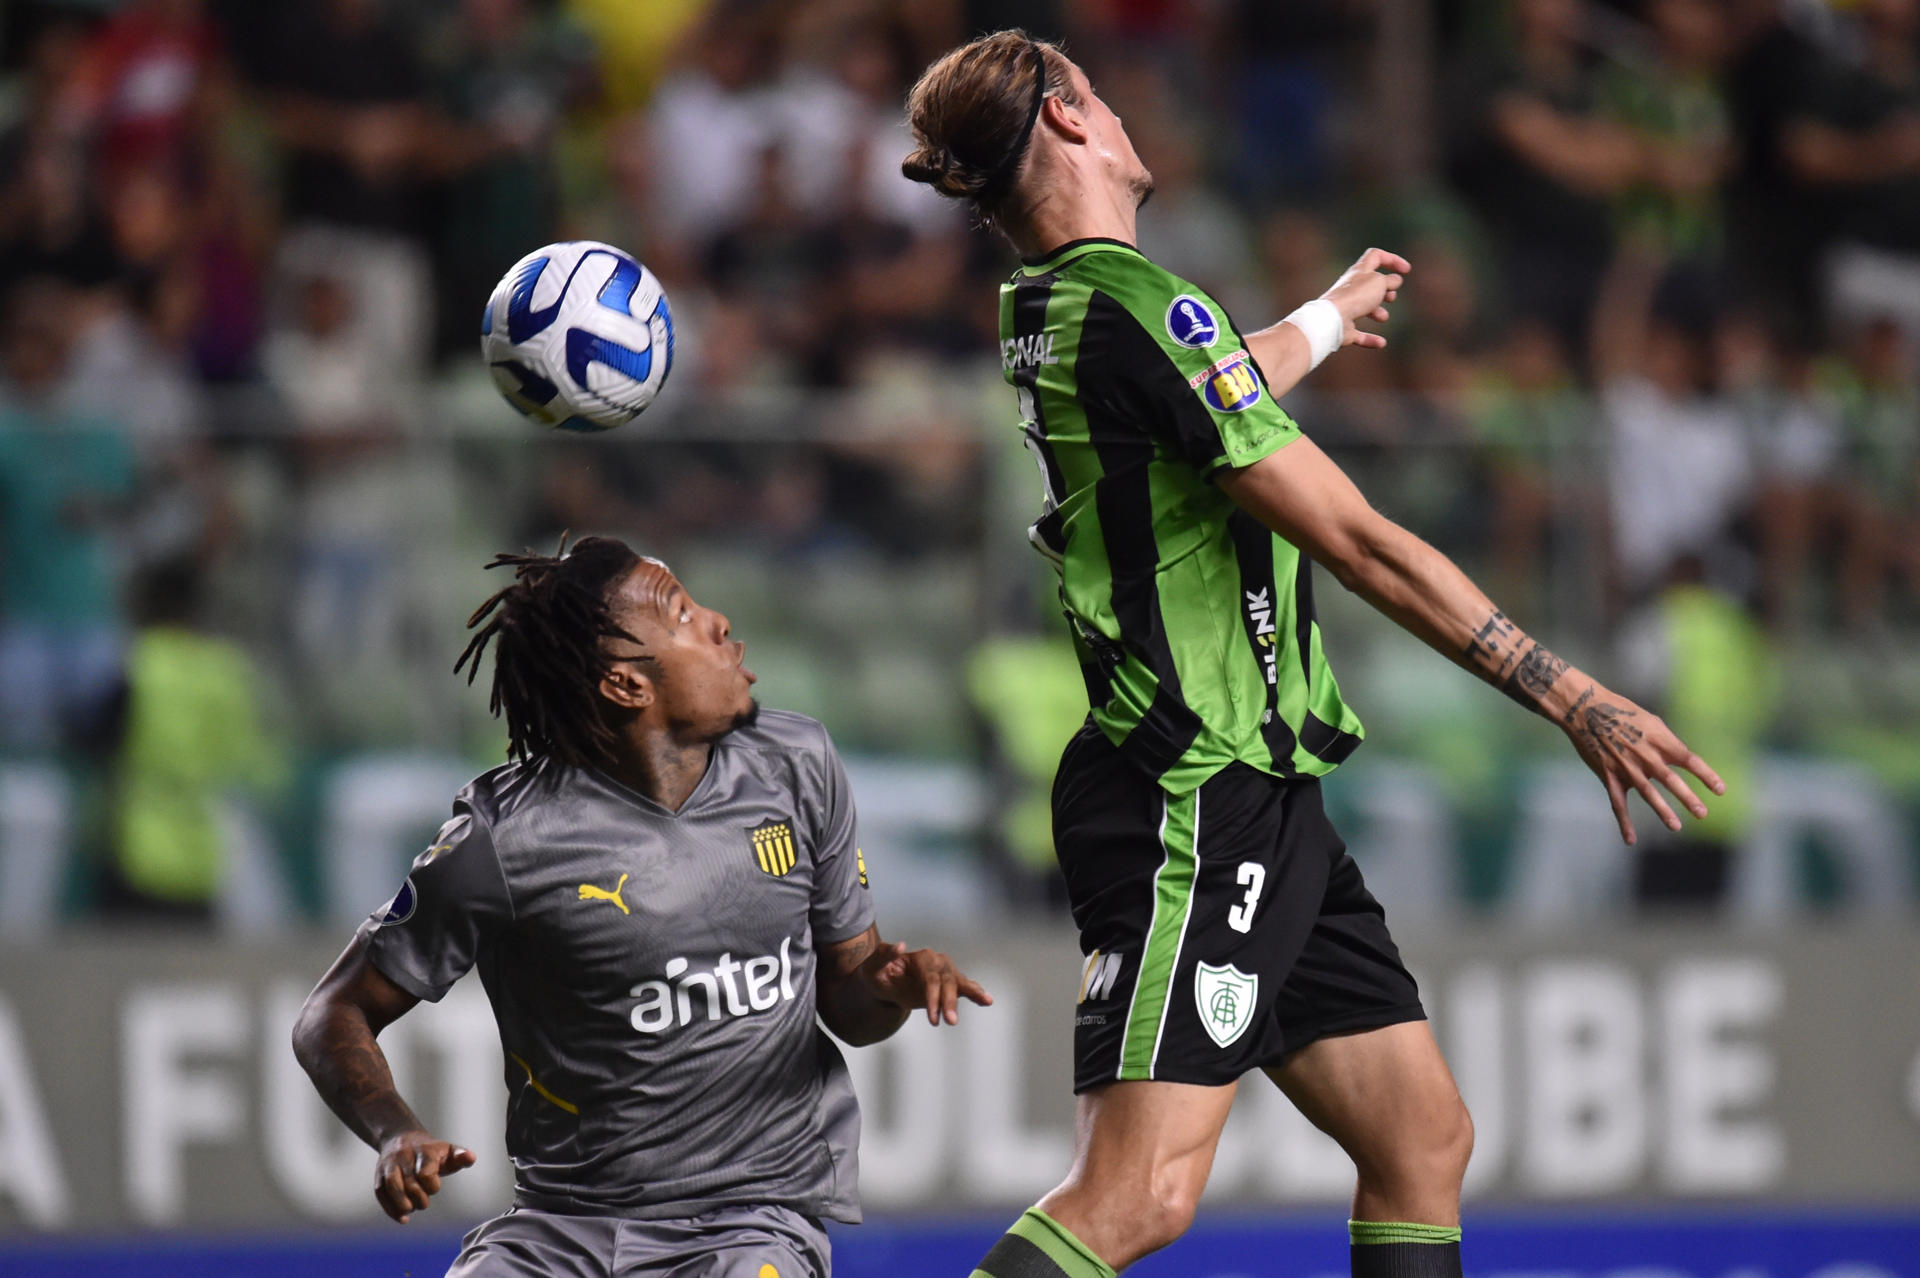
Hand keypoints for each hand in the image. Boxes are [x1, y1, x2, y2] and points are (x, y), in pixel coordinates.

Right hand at [374, 1130, 474, 1222]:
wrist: (401, 1137)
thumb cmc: (431, 1151)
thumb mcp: (448, 1151)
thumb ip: (460, 1157)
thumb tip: (471, 1158)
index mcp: (424, 1151)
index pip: (426, 1174)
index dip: (432, 1186)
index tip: (434, 1187)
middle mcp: (404, 1157)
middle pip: (408, 1183)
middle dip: (418, 1198)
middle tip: (423, 1203)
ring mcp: (389, 1166)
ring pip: (390, 1187)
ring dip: (401, 1205)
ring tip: (410, 1210)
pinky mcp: (379, 1175)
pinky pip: (380, 1193)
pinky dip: (390, 1209)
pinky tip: (402, 1218)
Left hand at [859, 941, 992, 1025]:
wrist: (883, 983)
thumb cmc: (876, 973)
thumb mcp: (872, 966)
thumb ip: (884, 955)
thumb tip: (901, 945)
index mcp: (921, 957)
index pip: (931, 977)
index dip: (933, 996)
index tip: (933, 1017)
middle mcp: (937, 962)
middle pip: (947, 981)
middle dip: (949, 1002)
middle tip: (950, 1022)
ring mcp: (945, 972)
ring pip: (959, 983)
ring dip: (971, 994)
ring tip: (986, 1001)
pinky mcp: (948, 984)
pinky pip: (966, 987)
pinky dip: (977, 992)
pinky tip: (987, 1000)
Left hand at [1321, 247, 1409, 350]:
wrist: (1332, 318)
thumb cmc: (1356, 296)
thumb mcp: (1379, 282)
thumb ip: (1390, 280)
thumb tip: (1395, 281)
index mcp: (1360, 271)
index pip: (1376, 256)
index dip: (1392, 259)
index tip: (1406, 270)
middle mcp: (1352, 288)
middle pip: (1370, 284)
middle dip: (1385, 290)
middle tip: (1390, 297)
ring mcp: (1347, 308)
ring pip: (1364, 307)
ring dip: (1378, 312)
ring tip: (1383, 317)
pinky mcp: (1344, 328)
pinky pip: (1359, 334)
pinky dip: (1370, 339)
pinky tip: (1381, 343)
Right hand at [1557, 682, 1725, 844]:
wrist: (1586, 710)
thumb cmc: (1622, 711)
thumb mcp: (1651, 721)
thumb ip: (1665, 742)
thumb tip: (1678, 759)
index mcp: (1659, 740)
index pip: (1689, 760)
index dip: (1706, 775)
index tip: (1721, 790)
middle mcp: (1645, 755)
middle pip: (1671, 780)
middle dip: (1687, 797)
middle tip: (1702, 813)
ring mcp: (1626, 767)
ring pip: (1648, 793)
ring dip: (1662, 811)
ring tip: (1676, 826)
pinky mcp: (1609, 776)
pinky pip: (1618, 803)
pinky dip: (1624, 822)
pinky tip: (1631, 839)